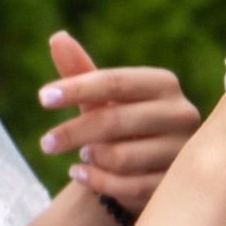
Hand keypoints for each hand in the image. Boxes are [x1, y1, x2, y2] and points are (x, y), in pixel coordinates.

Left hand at [33, 32, 202, 214]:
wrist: (151, 167)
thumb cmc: (124, 123)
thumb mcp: (103, 99)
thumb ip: (81, 71)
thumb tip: (57, 38)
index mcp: (163, 84)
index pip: (114, 82)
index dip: (76, 88)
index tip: (43, 98)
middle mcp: (181, 113)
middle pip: (114, 120)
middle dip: (72, 132)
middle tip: (45, 143)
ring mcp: (182, 151)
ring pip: (121, 157)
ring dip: (92, 158)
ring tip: (84, 156)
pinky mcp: (176, 183)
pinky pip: (128, 187)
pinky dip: (97, 181)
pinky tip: (80, 174)